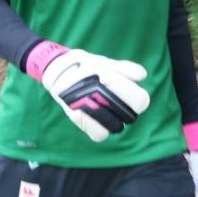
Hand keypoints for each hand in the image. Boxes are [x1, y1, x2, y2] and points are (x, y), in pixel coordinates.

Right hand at [28, 42, 149, 141]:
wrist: (55, 68)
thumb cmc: (84, 65)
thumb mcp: (104, 62)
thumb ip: (125, 69)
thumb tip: (142, 75)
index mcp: (109, 76)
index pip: (139, 100)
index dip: (137, 100)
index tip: (131, 98)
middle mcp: (98, 91)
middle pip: (129, 116)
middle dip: (127, 112)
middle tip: (120, 106)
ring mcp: (87, 106)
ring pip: (114, 128)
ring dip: (115, 122)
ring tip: (109, 112)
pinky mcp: (75, 117)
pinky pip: (97, 134)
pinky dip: (100, 129)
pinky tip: (97, 120)